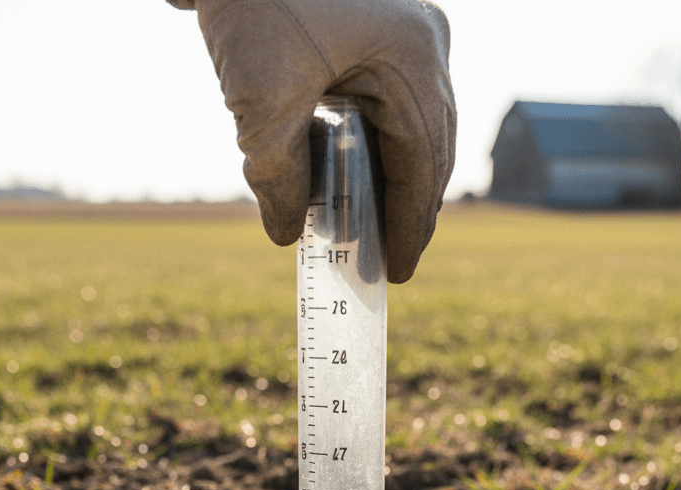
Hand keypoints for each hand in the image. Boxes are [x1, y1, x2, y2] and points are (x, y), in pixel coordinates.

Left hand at [170, 0, 455, 281]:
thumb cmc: (250, 0)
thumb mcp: (260, 102)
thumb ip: (277, 177)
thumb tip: (288, 234)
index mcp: (413, 59)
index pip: (423, 165)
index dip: (410, 225)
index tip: (397, 271)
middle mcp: (426, 42)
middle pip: (429, 148)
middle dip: (407, 208)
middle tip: (388, 261)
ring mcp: (411, 30)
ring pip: (416, 126)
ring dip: (395, 177)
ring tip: (374, 228)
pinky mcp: (386, 26)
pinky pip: (397, 100)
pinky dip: (380, 142)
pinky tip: (361, 176)